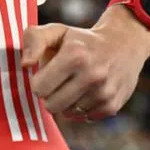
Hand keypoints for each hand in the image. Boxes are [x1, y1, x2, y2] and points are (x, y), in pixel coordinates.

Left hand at [21, 12, 149, 120]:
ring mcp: (104, 92)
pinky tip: (87, 92)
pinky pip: (83, 118)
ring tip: (74, 84)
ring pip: (67, 113)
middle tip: (58, 81)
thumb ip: (34, 40)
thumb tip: (25, 65)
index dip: (38, 81)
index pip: (39, 87)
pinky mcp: (112, 106)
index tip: (46, 73)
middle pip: (51, 105)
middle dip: (49, 94)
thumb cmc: (81, 39)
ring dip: (66, 101)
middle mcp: (91, 75)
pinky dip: (81, 108)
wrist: (124, 44)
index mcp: (74, 55)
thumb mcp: (57, 31)